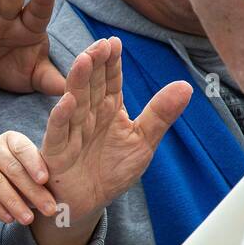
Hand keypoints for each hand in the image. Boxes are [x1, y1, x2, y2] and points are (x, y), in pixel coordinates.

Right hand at [0, 132, 56, 234]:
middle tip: (48, 209)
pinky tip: (8, 219)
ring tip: (28, 219)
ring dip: (15, 202)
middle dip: (32, 190)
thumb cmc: (9, 185)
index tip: (46, 180)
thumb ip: (38, 183)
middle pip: (11, 167)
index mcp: (8, 140)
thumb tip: (56, 199)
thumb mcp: (25, 180)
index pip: (22, 147)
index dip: (34, 163)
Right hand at [40, 38, 191, 226]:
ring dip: (78, 81)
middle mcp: (88, 115)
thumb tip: (186, 85)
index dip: (113, 63)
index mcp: (109, 109)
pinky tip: (67, 102)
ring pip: (74, 101)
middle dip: (96, 63)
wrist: (88, 202)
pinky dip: (61, 117)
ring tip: (85, 60)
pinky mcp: (57, 151)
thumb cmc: (111, 170)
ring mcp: (71, 131)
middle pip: (91, 84)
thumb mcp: (143, 141)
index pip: (111, 81)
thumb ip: (161, 114)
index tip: (115, 42)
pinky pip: (59, 132)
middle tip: (102, 43)